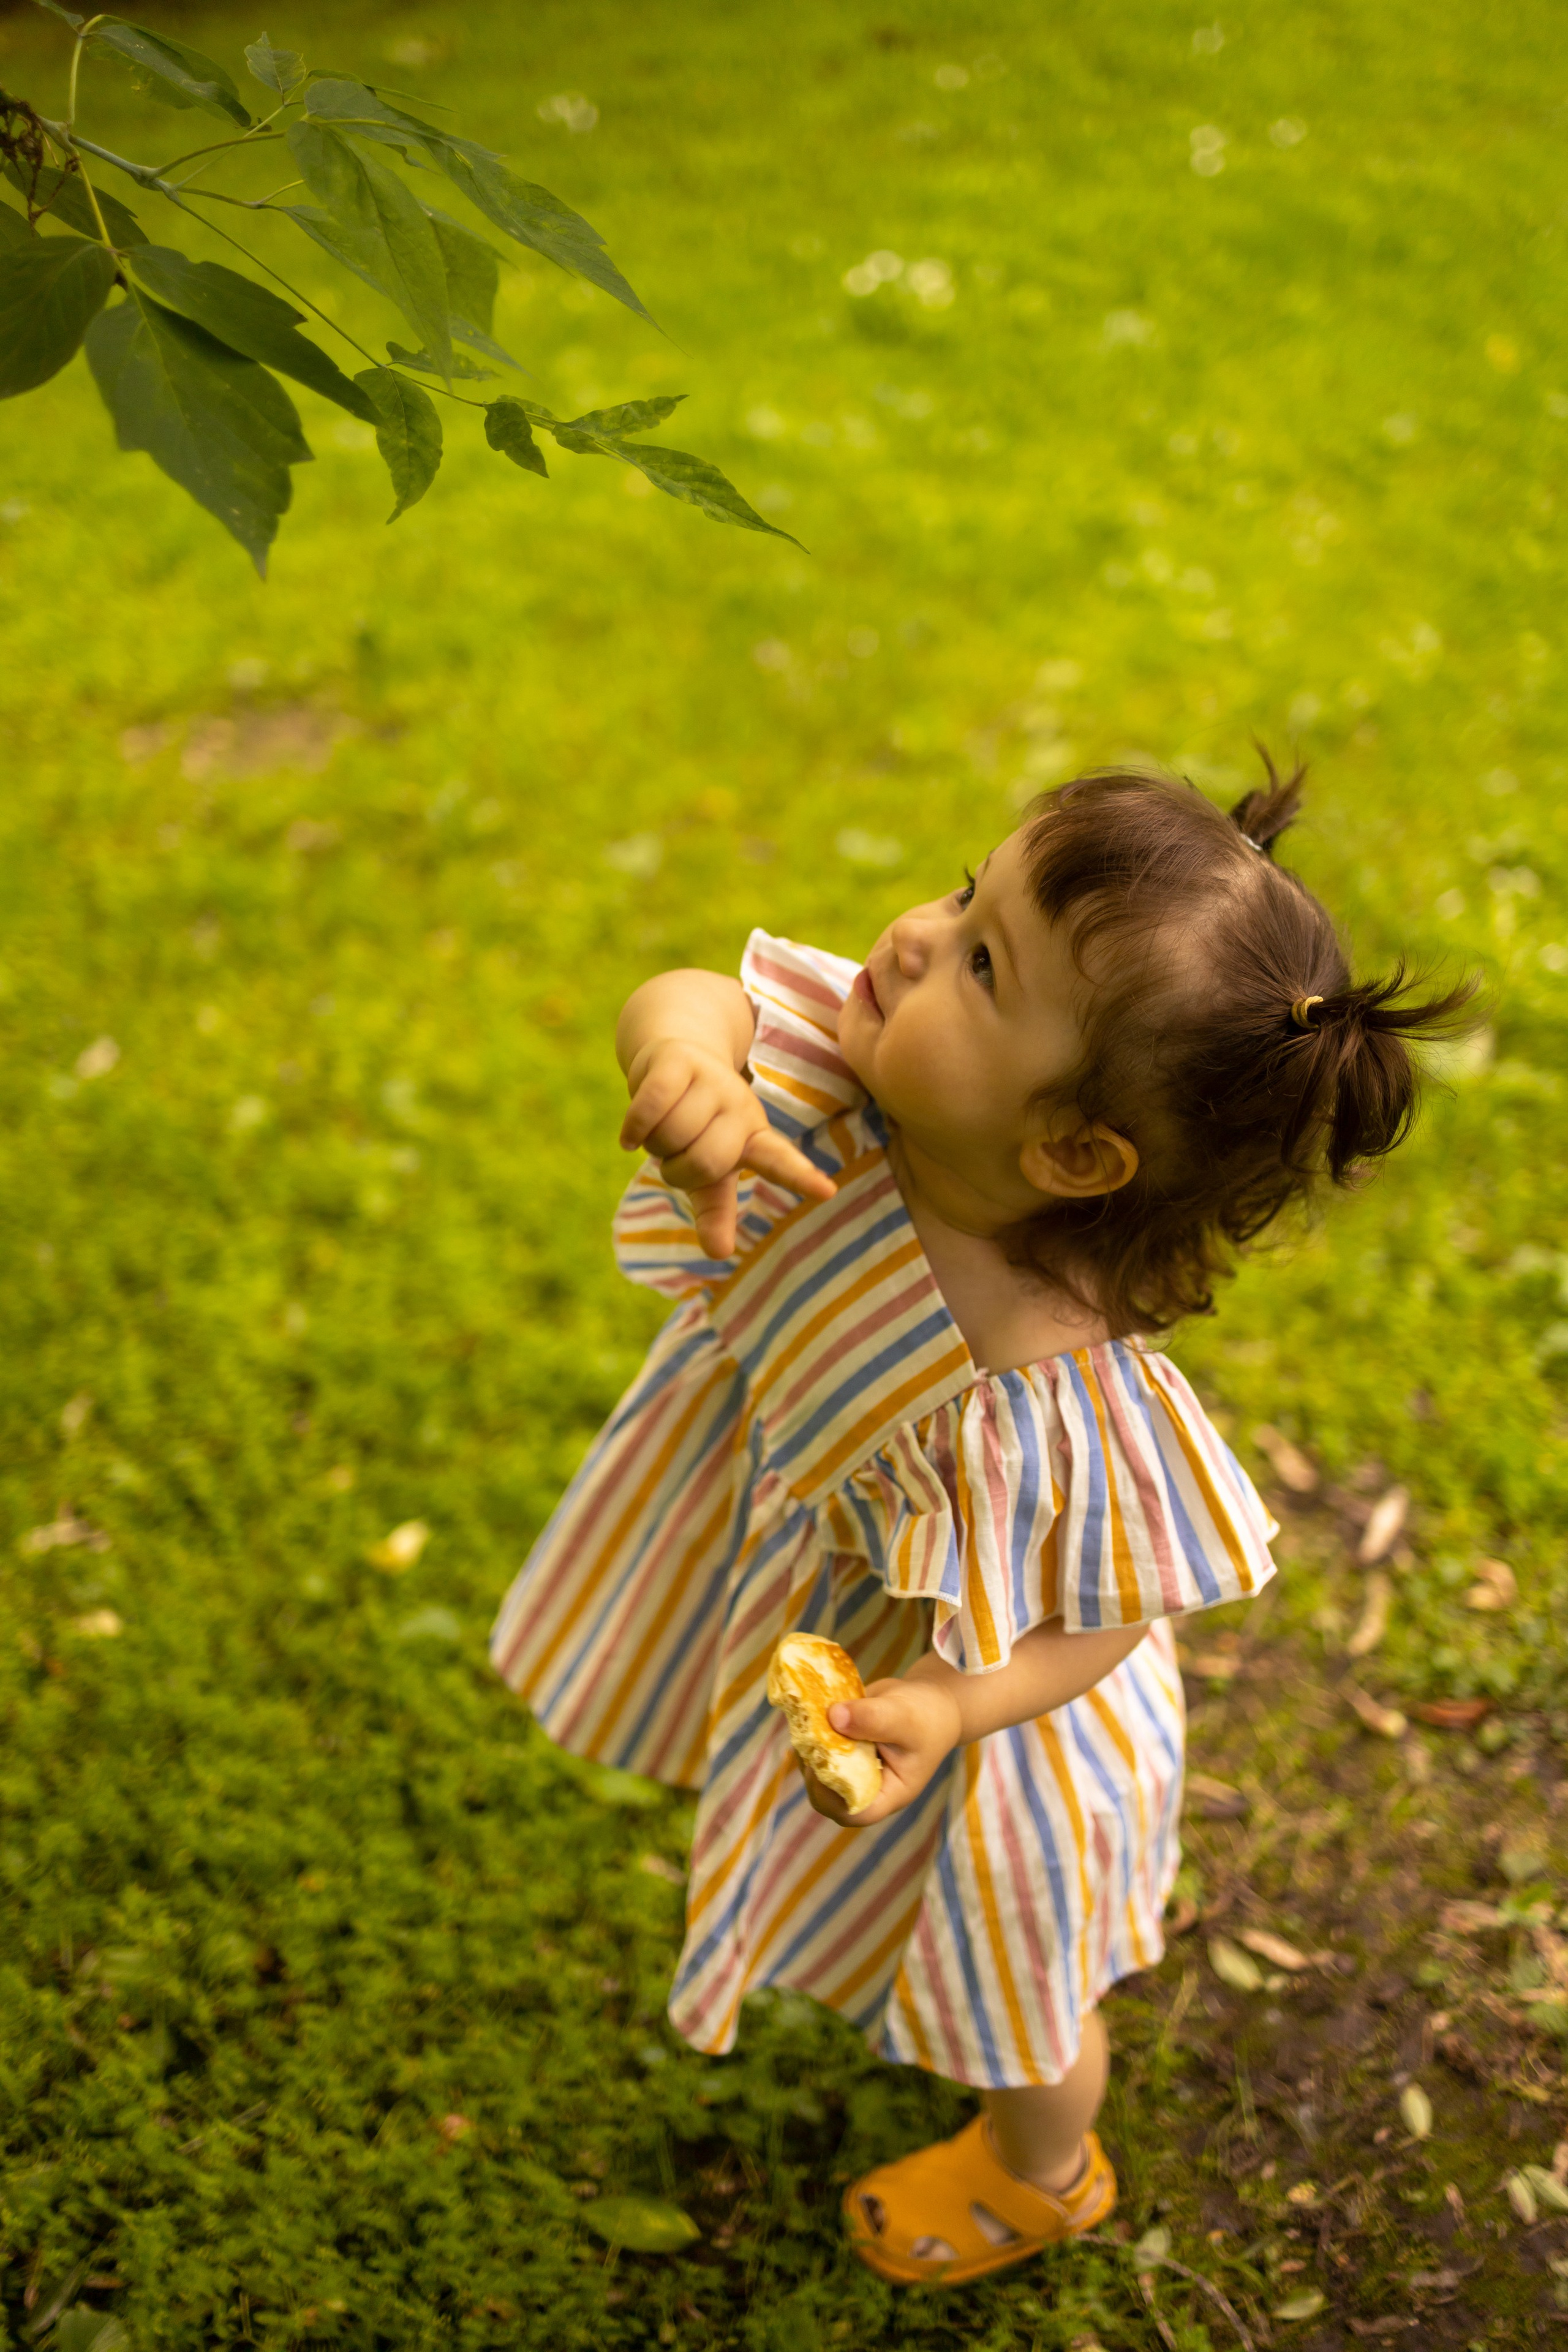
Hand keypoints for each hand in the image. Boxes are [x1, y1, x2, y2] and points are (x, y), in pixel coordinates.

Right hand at [621, 1039, 835, 1257]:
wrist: (671, 1055)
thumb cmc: (695, 1124)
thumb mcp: (709, 1172)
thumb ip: (716, 1212)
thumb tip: (719, 1254)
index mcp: (754, 1139)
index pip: (781, 1161)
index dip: (800, 1177)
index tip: (826, 1192)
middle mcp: (740, 1108)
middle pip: (703, 1164)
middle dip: (676, 1168)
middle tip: (676, 1152)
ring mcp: (712, 1081)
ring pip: (670, 1137)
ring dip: (652, 1144)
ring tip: (660, 1128)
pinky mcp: (679, 1061)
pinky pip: (651, 1108)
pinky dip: (634, 1129)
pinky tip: (629, 1139)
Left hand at [797, 1675, 964, 1828]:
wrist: (929, 1701)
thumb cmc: (926, 1716)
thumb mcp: (903, 1716)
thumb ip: (872, 1719)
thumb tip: (833, 1717)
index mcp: (889, 1793)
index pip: (856, 1812)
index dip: (833, 1796)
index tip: (822, 1764)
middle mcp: (867, 1787)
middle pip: (829, 1797)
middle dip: (815, 1770)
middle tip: (810, 1736)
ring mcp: (851, 1770)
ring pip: (817, 1772)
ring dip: (808, 1748)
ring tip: (811, 1718)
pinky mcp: (840, 1751)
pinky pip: (816, 1751)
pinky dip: (810, 1734)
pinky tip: (812, 1711)